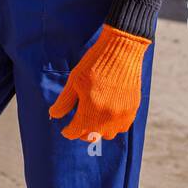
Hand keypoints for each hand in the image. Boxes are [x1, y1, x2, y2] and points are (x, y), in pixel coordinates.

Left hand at [48, 24, 150, 141]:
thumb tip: (54, 115)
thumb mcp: (74, 80)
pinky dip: (114, 125)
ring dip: (99, 130)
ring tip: (94, 119)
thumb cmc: (95, 64)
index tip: (65, 128)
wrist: (121, 51)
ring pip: (108, 134)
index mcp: (89, 110)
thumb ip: (64, 101)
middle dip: (82, 132)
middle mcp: (106, 117)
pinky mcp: (132, 109)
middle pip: (91, 136)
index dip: (68, 131)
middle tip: (78, 123)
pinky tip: (109, 115)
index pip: (75, 132)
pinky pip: (122, 127)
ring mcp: (121, 115)